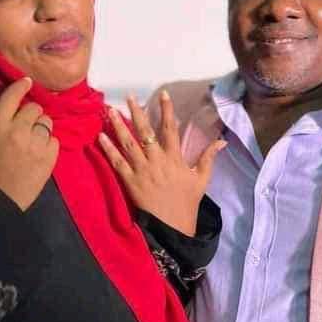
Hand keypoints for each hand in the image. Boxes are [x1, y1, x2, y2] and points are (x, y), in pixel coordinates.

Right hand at [0, 77, 58, 211]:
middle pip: (34, 108)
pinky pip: (54, 141)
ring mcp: (35, 144)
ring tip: (34, 141)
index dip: (20, 87)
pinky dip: (48, 145)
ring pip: (47, 123)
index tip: (27, 82)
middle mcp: (17, 130)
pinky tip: (40, 154)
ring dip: (41, 128)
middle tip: (27, 125)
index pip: (11, 97)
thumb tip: (5, 107)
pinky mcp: (49, 158)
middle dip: (32, 114)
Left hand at [99, 90, 225, 235]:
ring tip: (110, 111)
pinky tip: (100, 136)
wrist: (172, 227)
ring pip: (128, 144)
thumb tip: (221, 141)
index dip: (166, 110)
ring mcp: (142, 171)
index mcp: (174, 159)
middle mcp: (157, 161)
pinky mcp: (130, 181)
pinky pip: (117, 162)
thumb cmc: (187, 203)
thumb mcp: (201, 180)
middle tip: (130, 97)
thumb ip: (208, 158)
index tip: (162, 94)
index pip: (170, 129)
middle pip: (145, 132)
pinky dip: (108, 149)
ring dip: (118, 126)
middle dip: (137, 113)